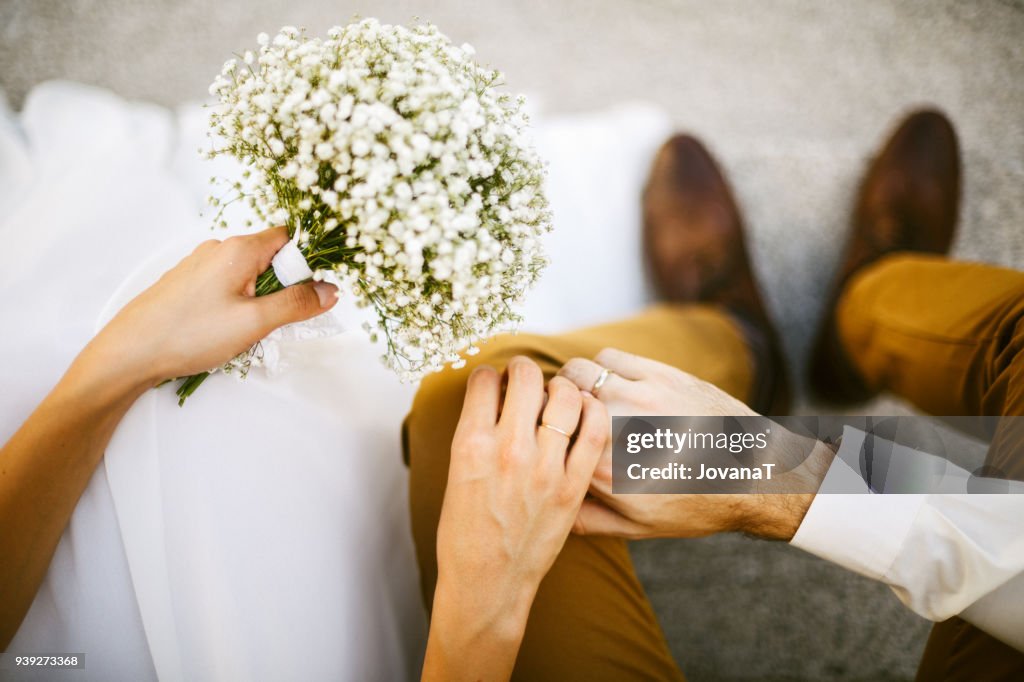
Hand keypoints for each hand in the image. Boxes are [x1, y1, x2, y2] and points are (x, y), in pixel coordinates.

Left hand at [84, 226, 337, 387]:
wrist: (129, 353)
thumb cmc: (189, 334)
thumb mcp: (254, 323)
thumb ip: (296, 304)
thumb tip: (330, 290)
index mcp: (239, 249)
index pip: (289, 238)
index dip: (307, 262)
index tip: (312, 292)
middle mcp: (219, 249)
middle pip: (270, 257)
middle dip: (283, 287)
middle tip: (278, 321)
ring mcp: (200, 266)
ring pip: (249, 275)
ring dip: (260, 300)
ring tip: (248, 332)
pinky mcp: (188, 284)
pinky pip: (228, 286)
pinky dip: (238, 305)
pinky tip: (225, 331)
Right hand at [423, 357, 608, 680]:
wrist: (488, 584)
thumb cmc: (465, 534)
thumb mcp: (456, 475)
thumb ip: (475, 433)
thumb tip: (493, 398)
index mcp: (470, 445)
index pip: (484, 380)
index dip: (490, 374)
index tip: (495, 381)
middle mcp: (508, 450)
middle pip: (526, 377)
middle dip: (525, 369)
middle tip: (525, 378)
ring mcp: (544, 468)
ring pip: (565, 396)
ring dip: (560, 385)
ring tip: (556, 394)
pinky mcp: (573, 487)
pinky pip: (594, 431)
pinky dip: (592, 410)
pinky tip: (585, 412)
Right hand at [558, 348, 831, 540]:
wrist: (757, 475)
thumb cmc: (695, 506)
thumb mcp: (639, 528)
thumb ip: (587, 519)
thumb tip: (548, 507)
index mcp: (605, 473)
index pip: (546, 437)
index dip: (532, 430)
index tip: (530, 430)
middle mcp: (618, 431)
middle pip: (554, 400)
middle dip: (548, 404)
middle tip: (555, 412)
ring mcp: (640, 398)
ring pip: (577, 371)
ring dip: (572, 382)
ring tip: (583, 396)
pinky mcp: (661, 374)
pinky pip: (609, 358)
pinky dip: (601, 368)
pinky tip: (613, 383)